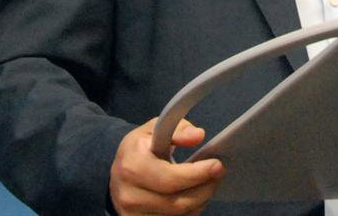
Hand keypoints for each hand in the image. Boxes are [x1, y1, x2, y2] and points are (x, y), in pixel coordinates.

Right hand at [110, 117, 224, 214]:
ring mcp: (132, 213)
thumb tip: (197, 136)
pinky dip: (189, 212)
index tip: (216, 165)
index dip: (197, 174)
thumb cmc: (140, 148)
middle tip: (218, 174)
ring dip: (199, 202)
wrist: (118, 172)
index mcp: (132, 165)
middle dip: (204, 189)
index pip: (170, 178)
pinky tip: (195, 198)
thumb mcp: (154, 129)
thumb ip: (177, 129)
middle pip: (177, 202)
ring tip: (209, 184)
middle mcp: (129, 194)